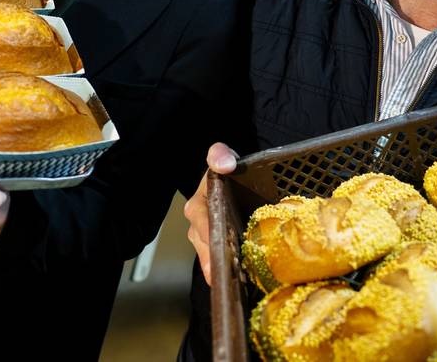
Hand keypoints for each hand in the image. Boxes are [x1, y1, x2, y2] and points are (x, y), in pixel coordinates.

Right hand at [184, 143, 237, 283]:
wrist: (233, 180)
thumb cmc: (226, 169)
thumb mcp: (222, 157)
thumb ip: (220, 154)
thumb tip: (225, 164)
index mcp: (198, 204)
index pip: (200, 219)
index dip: (208, 232)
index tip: (219, 244)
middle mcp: (198, 224)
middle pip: (205, 244)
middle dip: (215, 258)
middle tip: (229, 273)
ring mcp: (206, 239)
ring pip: (210, 257)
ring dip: (221, 269)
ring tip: (235, 281)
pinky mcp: (218, 248)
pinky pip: (219, 262)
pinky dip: (228, 271)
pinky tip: (239, 282)